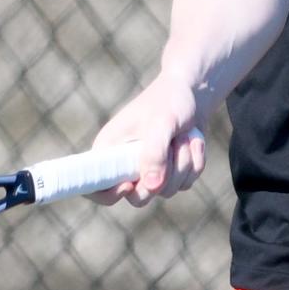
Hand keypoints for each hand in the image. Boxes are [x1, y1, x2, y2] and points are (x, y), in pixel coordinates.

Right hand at [85, 70, 205, 207]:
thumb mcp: (162, 122)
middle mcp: (126, 164)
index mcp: (109, 149)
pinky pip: (185, 183)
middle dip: (163, 175)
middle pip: (138, 197)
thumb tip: (152, 187)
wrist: (193, 92)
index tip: (129, 185)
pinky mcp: (170, 172)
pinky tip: (193, 140)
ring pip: (167, 190)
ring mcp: (149, 170)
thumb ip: (154, 153)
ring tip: (183, 135)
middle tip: (173, 147)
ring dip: (183, 162)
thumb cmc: (170, 100)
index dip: (107, 195)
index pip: (93, 186)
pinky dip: (195, 162)